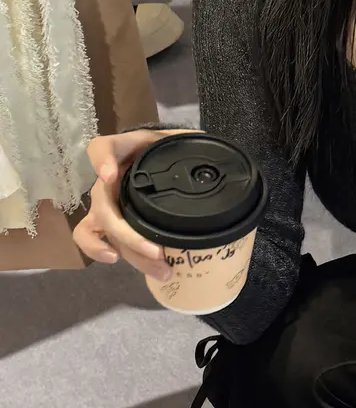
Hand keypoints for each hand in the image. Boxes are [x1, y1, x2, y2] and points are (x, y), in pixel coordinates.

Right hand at [72, 128, 203, 280]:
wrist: (161, 161)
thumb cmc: (168, 150)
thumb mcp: (179, 141)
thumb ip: (191, 145)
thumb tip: (215, 156)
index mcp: (124, 151)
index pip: (102, 148)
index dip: (102, 161)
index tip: (110, 176)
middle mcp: (108, 177)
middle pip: (103, 204)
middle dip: (129, 233)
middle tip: (158, 252)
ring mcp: (104, 201)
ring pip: (102, 227)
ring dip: (127, 250)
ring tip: (158, 266)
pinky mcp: (104, 221)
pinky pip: (88, 235)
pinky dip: (96, 250)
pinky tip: (116, 260)